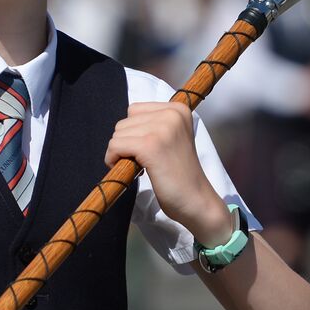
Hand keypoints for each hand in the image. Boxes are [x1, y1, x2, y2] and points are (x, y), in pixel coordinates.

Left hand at [105, 101, 233, 243]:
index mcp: (178, 109)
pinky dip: (114, 159)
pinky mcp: (150, 146)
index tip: (146, 149)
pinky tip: (131, 171)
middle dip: (126, 143)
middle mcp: (171, 114)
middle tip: (143, 161)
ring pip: (118, 135)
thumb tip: (121, 126)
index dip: (133, 132)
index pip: (134, 110)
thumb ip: (153, 125)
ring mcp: (162, 129)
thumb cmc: (179, 173)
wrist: (195, 199)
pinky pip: (116, 146)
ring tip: (141, 166)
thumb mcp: (172, 138)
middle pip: (124, 123)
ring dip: (121, 153)